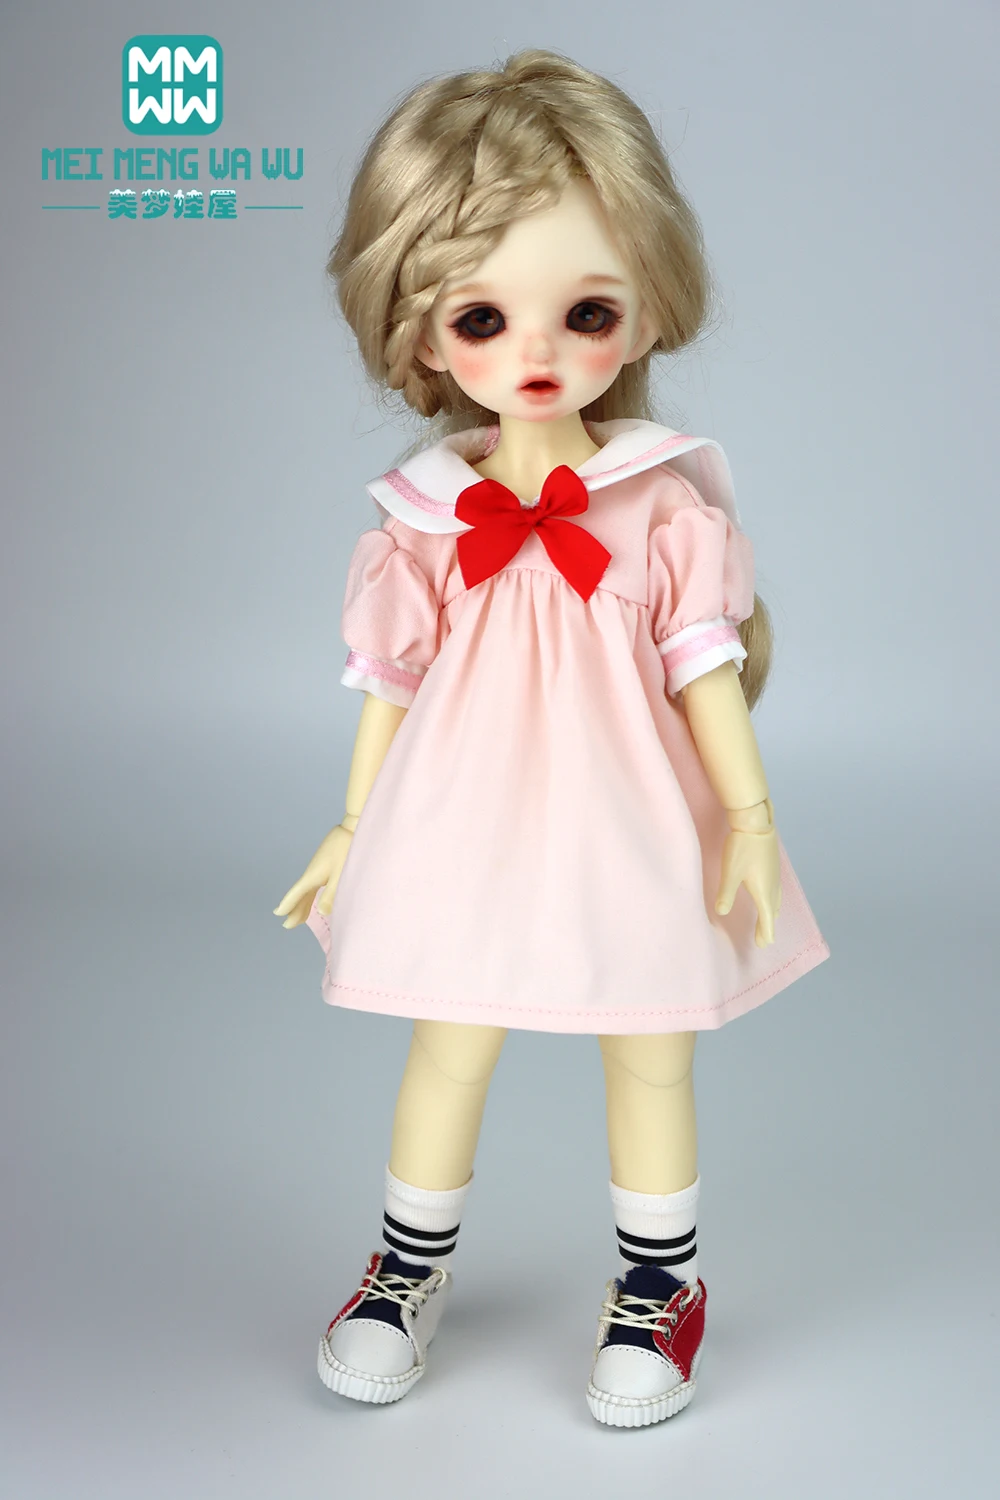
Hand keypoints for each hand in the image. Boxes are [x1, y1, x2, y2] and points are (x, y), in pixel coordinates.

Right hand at [273, 823, 354, 928]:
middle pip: (300, 895)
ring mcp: (318, 869)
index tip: (278, 914)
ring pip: (307, 891)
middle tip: (287, 925)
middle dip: (294, 909)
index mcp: (313, 875)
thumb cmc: (348, 850)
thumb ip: (332, 893)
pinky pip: (313, 886)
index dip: (288, 904)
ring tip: (297, 917)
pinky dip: (309, 895)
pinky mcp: (325, 866)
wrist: (352, 828)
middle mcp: (312, 873)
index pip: (297, 894)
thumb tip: (321, 911)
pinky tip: (312, 898)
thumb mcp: (342, 873)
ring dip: (302, 904)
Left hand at [715, 824, 781, 946]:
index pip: (766, 918)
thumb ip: (726, 893)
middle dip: (768, 926)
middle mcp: (773, 885)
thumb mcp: (731, 872)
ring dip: (772, 913)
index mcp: (764, 891)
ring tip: (769, 921)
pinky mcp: (774, 866)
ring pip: (776, 900)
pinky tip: (770, 895)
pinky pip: (777, 890)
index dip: (765, 932)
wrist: (756, 822)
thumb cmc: (742, 847)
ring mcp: (775, 875)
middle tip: (765, 940)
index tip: (764, 944)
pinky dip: (774, 900)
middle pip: (772, 911)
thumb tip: (721, 912)